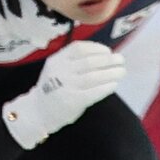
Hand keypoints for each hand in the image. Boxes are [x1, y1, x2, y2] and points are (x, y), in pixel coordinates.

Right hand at [3, 41, 125, 148]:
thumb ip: (74, 61)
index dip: (97, 48)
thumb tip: (106, 55)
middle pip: (89, 62)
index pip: (79, 48)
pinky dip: (106, 87)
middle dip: (109, 60)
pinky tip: (113, 85)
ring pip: (93, 76)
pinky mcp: (72, 101)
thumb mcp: (57, 68)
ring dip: (111, 73)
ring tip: (121, 72)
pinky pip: (93, 92)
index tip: (108, 51)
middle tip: (121, 60)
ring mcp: (65, 86)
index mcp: (56, 60)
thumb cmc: (54, 88)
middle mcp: (60, 71)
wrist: (38, 111)